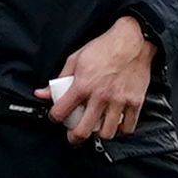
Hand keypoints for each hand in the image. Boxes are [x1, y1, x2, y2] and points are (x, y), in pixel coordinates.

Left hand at [39, 15, 153, 142]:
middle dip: (74, 137)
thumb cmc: (104, 48)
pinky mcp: (135, 102)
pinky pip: (128, 127)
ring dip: (98, 134)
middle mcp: (100, 96)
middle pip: (83, 130)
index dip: (54, 117)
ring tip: (95, 129)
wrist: (133, 40)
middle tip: (73, 136)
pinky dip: (121, 130)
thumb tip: (42, 93)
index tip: (56, 117)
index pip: (60, 112)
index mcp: (82, 86)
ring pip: (106, 133)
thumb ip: (59, 79)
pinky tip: (115, 125)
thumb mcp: (75, 59)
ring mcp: (119, 101)